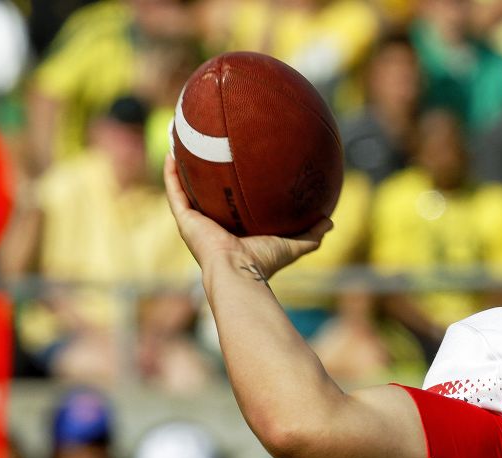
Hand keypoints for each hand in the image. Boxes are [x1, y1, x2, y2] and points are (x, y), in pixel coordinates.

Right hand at [163, 153, 331, 278]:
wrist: (240, 272)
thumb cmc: (264, 262)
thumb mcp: (293, 244)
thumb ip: (311, 234)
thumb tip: (330, 221)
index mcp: (231, 232)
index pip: (229, 206)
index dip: (229, 189)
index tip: (233, 168)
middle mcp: (210, 226)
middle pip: (204, 195)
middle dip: (202, 175)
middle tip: (204, 148)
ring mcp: (195, 224)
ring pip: (184, 190)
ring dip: (181, 168)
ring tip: (180, 142)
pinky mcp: (184, 222)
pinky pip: (175, 192)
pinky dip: (171, 174)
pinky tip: (172, 153)